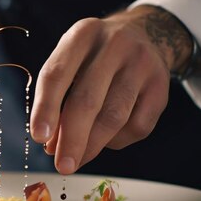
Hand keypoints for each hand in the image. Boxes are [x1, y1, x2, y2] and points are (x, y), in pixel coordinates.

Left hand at [30, 5, 192, 174]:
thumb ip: (57, 99)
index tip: (38, 137)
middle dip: (72, 139)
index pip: (57, 75)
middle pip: (88, 100)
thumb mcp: (70, 63)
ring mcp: (142, 64)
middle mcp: (114, 44)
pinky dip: (116, 141)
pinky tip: (104, 140)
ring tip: (76, 160)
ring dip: (92, 146)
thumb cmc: (94, 57)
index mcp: (82, 35)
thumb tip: (51, 145)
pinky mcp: (161, 86)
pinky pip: (137, 126)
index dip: (46, 109)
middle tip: (62, 165)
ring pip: (114, 117)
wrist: (143, 35)